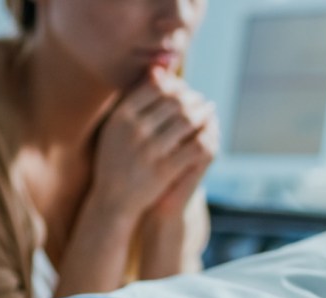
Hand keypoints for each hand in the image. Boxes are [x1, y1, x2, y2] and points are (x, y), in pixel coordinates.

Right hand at [92, 69, 216, 220]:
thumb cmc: (116, 159)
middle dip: (193, 98)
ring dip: (204, 113)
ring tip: (209, 110)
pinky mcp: (165, 169)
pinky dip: (207, 136)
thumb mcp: (116, 127)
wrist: (113, 199)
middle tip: (202, 99)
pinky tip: (211, 132)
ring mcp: (150, 150)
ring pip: (187, 121)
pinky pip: (195, 146)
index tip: (185, 88)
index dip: (175, 85)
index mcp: (122, 116)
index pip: (156, 88)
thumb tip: (159, 70)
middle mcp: (135, 130)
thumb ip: (135, 99)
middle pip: (175, 102)